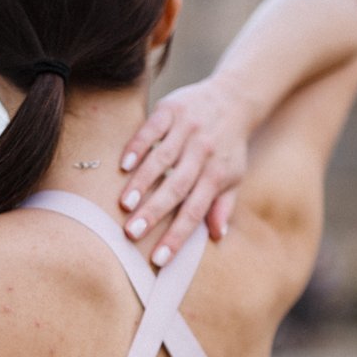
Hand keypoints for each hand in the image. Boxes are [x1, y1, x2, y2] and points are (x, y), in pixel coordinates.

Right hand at [118, 76, 249, 264]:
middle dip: (154, 212)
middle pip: (176, 187)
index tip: (159, 258)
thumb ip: (223, 206)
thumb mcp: (233, 177)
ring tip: (124, 204)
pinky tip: (123, 165)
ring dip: (142, 182)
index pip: (195, 211)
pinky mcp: (171, 110)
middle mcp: (203, 153)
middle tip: (131, 234)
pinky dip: (137, 146)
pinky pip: (151, 130)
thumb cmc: (229, 146)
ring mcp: (186, 130)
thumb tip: (218, 236)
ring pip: (161, 159)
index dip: (177, 236)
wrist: (233, 97)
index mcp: (217, 174)